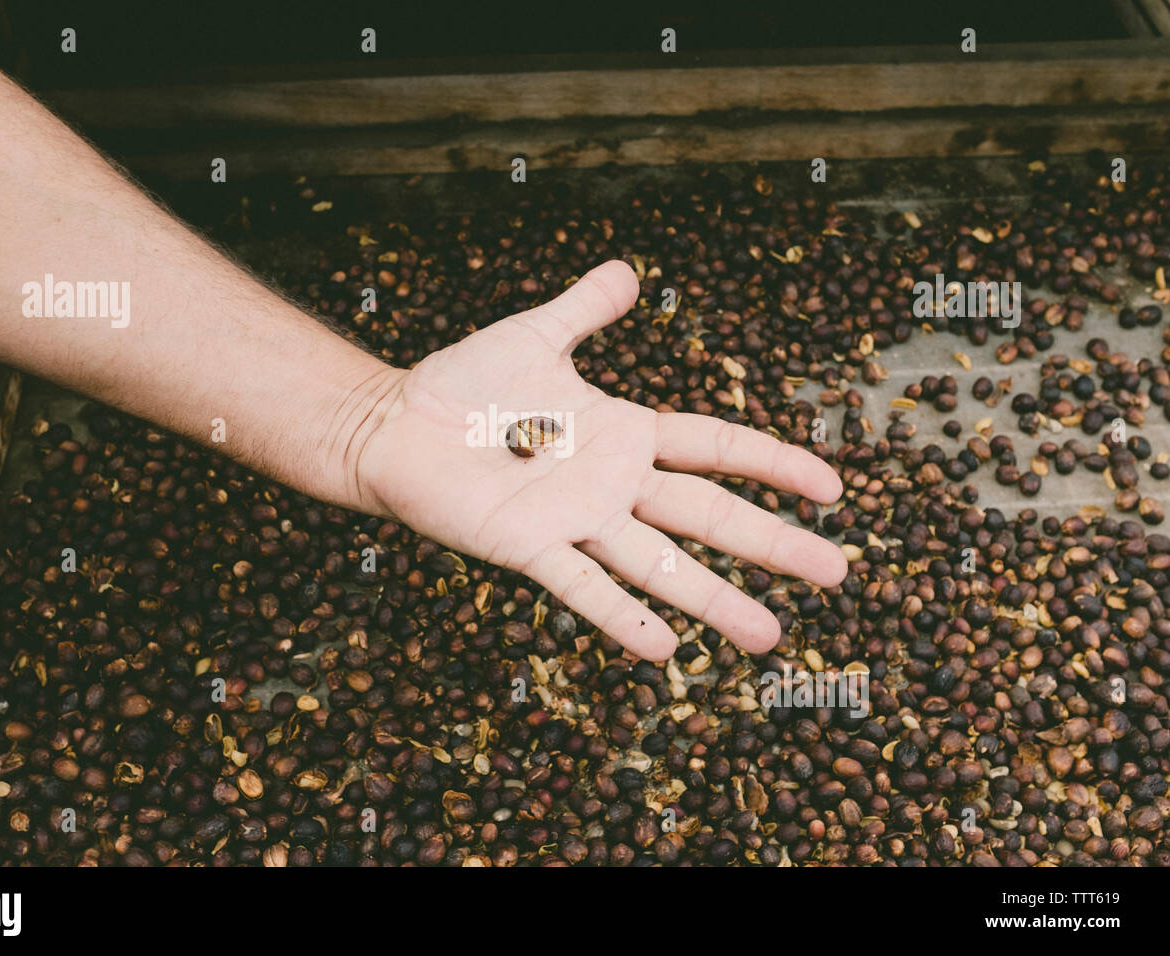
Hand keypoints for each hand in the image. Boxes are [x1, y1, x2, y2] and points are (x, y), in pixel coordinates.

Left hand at [356, 260, 845, 661]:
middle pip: (707, 517)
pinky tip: (664, 650)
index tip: (832, 489)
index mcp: (624, 434)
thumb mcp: (534, 334)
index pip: (717, 449)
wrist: (394, 424)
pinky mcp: (527, 547)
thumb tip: (628, 271)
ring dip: (714, 600)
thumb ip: (584, 310)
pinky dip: (621, 616)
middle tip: (837, 573)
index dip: (775, 465)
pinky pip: (581, 588)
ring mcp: (574, 521)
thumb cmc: (462, 386)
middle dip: (772, 543)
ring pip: (658, 565)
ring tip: (769, 636)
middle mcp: (611, 486)